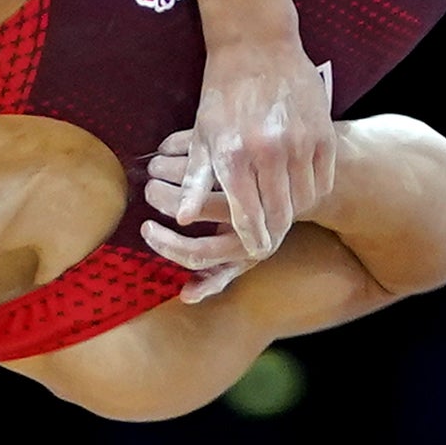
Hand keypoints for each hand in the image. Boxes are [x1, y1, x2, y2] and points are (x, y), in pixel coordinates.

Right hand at [141, 130, 267, 298]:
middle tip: (148, 191)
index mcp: (246, 248)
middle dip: (163, 200)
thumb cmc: (261, 229)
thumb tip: (186, 296)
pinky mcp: (249, 155)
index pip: (199, 254)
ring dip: (167, 172)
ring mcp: (250, 184)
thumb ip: (216, 277)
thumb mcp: (242, 257)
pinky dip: (178, 148)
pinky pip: (207, 151)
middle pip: (193, 212)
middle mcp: (249, 219)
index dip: (168, 245)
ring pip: (198, 178)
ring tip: (154, 168)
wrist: (298, 186)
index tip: (147, 229)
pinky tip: (166, 150)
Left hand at [189, 38, 335, 264]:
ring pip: (305, 200)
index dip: (252, 239)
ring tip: (286, 210)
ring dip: (296, 211)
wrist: (257, 44)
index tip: (256, 248)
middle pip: (280, 215)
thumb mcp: (201, 135)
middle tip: (272, 235)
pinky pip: (325, 179)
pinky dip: (314, 190)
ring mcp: (301, 142)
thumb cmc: (223, 92)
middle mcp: (269, 152)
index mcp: (234, 155)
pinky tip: (302, 188)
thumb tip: (182, 217)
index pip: (248, 217)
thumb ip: (194, 180)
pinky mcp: (323, 133)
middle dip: (275, 231)